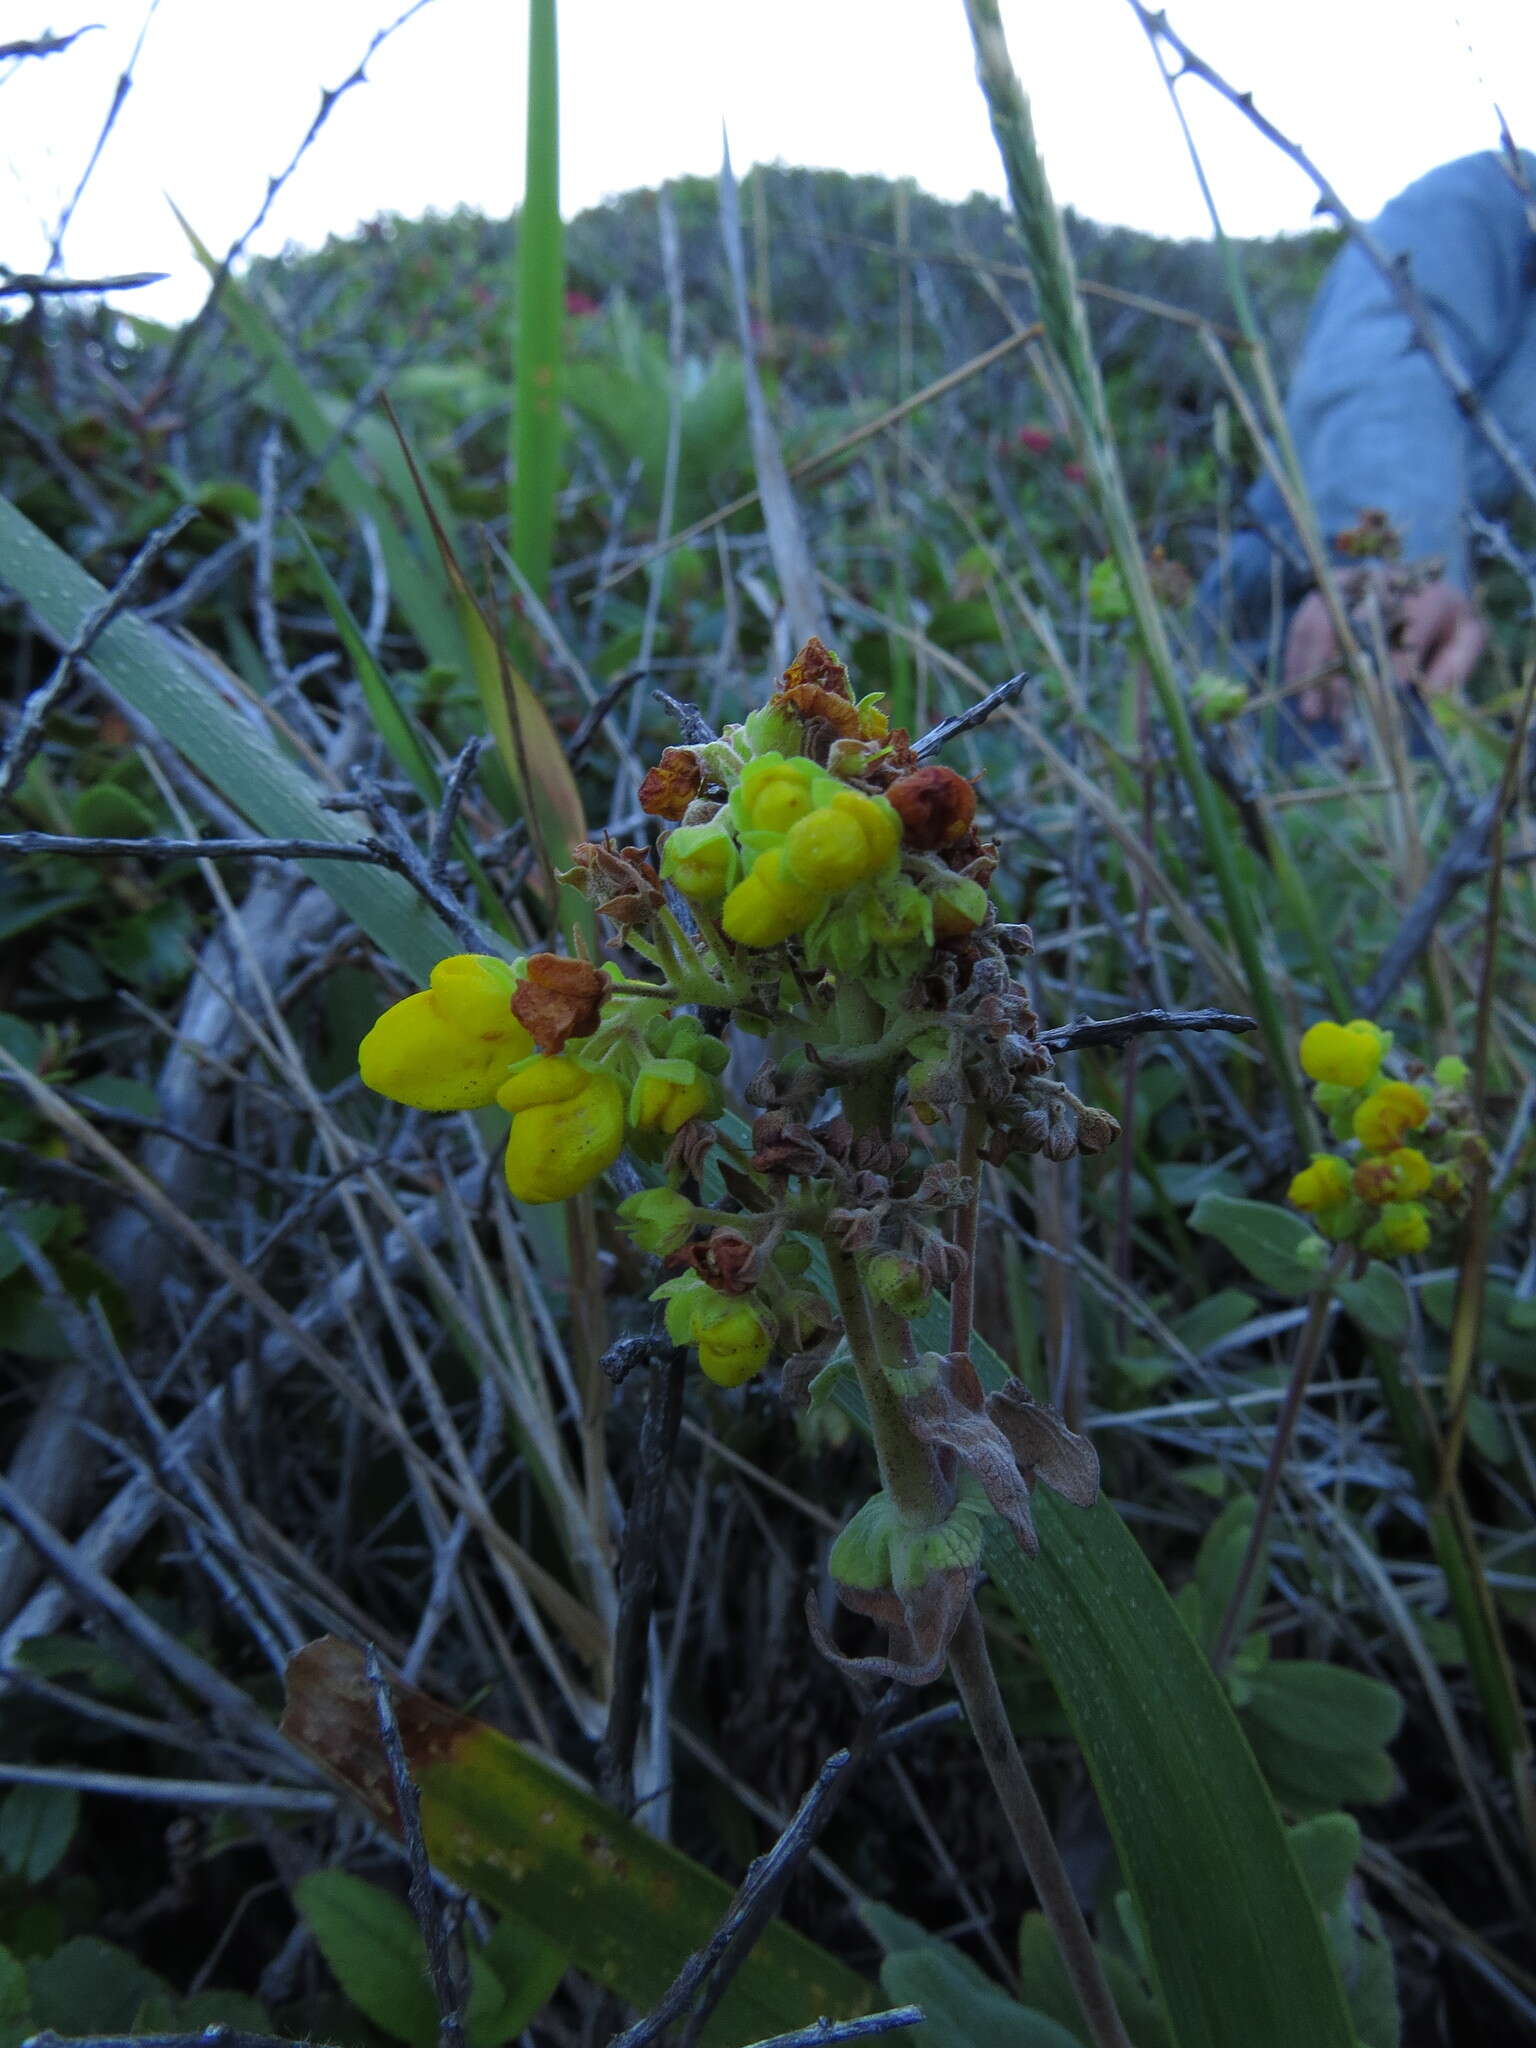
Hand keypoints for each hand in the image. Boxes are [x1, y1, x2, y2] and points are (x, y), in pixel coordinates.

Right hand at [1284, 578, 1485, 723]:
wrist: (1425, 580)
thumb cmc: (1444, 621)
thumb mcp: (1466, 638)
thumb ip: (1456, 664)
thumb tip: (1427, 694)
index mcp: (1429, 595)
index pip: (1408, 632)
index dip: (1394, 668)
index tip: (1382, 705)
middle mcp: (1384, 582)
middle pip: (1355, 628)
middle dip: (1343, 677)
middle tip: (1335, 718)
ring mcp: (1349, 584)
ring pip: (1321, 625)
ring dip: (1312, 672)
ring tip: (1311, 712)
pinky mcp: (1324, 592)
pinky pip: (1302, 624)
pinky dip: (1296, 659)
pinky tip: (1296, 689)